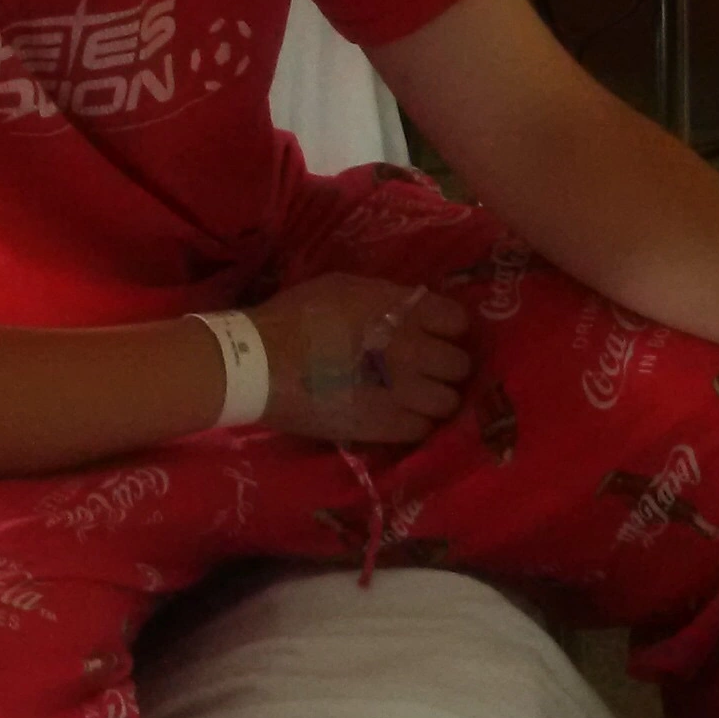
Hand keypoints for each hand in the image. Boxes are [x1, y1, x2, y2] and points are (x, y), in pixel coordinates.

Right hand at [249, 274, 471, 444]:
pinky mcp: (384, 426)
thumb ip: (387, 298)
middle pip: (459, 365)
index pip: (457, 321)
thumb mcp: (346, 288)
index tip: (434, 335)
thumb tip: (412, 309)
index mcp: (405, 312)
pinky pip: (421, 429)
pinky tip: (395, 417)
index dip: (447, 329)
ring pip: (447, 402)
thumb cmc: (296, 317)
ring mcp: (402, 392)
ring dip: (433, 399)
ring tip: (413, 398)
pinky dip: (413, 424)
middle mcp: (413, 351)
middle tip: (425, 370)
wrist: (259, 363)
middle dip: (445, 367)